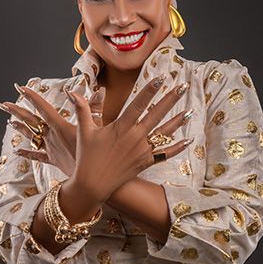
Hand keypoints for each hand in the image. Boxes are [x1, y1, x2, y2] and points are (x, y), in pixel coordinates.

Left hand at [0, 80, 105, 176]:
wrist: (92, 179)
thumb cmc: (95, 154)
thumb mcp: (97, 128)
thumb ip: (94, 107)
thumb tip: (98, 90)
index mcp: (61, 127)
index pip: (43, 108)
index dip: (32, 97)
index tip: (20, 88)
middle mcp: (52, 137)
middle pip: (31, 121)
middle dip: (16, 111)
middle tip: (3, 104)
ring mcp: (51, 149)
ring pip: (31, 136)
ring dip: (19, 128)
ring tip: (9, 122)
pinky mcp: (53, 160)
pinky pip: (37, 156)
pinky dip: (27, 153)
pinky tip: (17, 151)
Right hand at [67, 76, 192, 199]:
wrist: (92, 186)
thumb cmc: (86, 158)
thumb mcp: (84, 132)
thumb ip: (82, 109)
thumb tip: (71, 92)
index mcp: (120, 128)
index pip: (138, 104)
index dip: (150, 90)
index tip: (161, 78)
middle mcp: (134, 138)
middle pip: (156, 114)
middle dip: (170, 99)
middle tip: (183, 86)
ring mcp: (142, 151)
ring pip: (164, 133)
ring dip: (178, 121)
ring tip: (190, 110)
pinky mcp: (145, 162)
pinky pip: (164, 154)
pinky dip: (177, 148)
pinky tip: (188, 140)